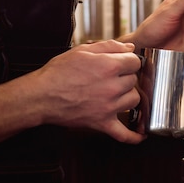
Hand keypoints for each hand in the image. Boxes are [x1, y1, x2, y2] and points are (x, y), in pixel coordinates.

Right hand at [30, 40, 145, 143]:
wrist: (41, 96)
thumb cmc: (59, 72)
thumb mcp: (83, 50)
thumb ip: (109, 46)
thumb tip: (130, 48)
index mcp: (109, 66)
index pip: (135, 62)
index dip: (127, 61)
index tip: (121, 63)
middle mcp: (112, 87)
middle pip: (134, 80)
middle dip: (125, 77)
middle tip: (110, 77)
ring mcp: (109, 107)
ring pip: (134, 100)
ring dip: (127, 96)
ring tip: (115, 93)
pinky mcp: (102, 123)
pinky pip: (124, 134)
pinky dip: (134, 136)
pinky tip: (141, 135)